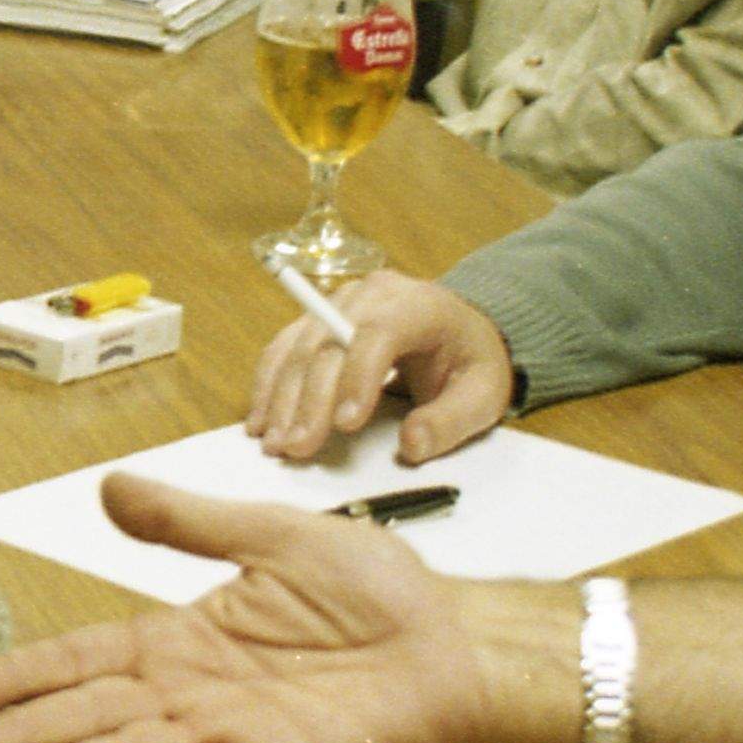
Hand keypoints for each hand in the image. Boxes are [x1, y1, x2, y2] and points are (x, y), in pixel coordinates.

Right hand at [0, 472, 492, 742]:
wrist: (455, 641)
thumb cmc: (379, 588)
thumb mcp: (274, 533)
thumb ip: (191, 522)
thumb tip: (112, 489)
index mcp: (186, 633)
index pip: (85, 657)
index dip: (24, 674)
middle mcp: (192, 689)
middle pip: (87, 716)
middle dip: (18, 737)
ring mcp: (225, 731)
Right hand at [250, 270, 516, 465]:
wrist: (460, 333)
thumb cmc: (470, 363)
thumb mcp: (482, 396)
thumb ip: (450, 422)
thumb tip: (412, 445)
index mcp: (419, 305)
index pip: (378, 333)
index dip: (357, 377)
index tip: (346, 426)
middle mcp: (372, 295)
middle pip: (328, 341)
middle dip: (309, 399)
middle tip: (297, 447)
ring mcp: (339, 303)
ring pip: (298, 345)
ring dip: (280, 396)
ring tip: (274, 443)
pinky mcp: (317, 320)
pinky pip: (283, 348)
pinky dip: (268, 385)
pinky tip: (260, 421)